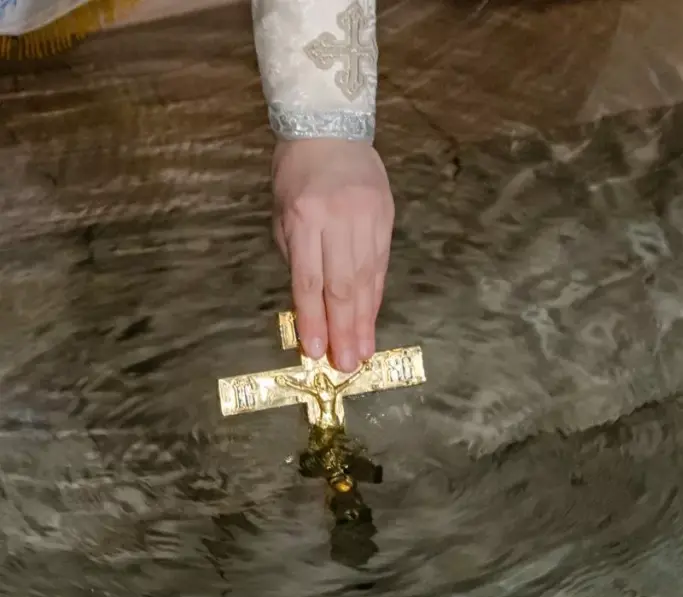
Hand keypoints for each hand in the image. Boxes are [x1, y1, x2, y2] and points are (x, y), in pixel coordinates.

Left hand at [272, 138, 393, 372]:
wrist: (330, 130)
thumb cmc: (296, 173)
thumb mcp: (282, 212)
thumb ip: (295, 255)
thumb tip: (309, 304)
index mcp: (303, 218)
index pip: (308, 280)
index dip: (314, 318)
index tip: (317, 351)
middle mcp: (337, 221)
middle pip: (342, 285)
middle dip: (344, 329)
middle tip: (347, 364)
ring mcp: (366, 219)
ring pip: (366, 279)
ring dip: (364, 319)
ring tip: (363, 351)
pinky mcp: (385, 217)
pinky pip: (380, 264)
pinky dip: (376, 295)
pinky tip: (372, 318)